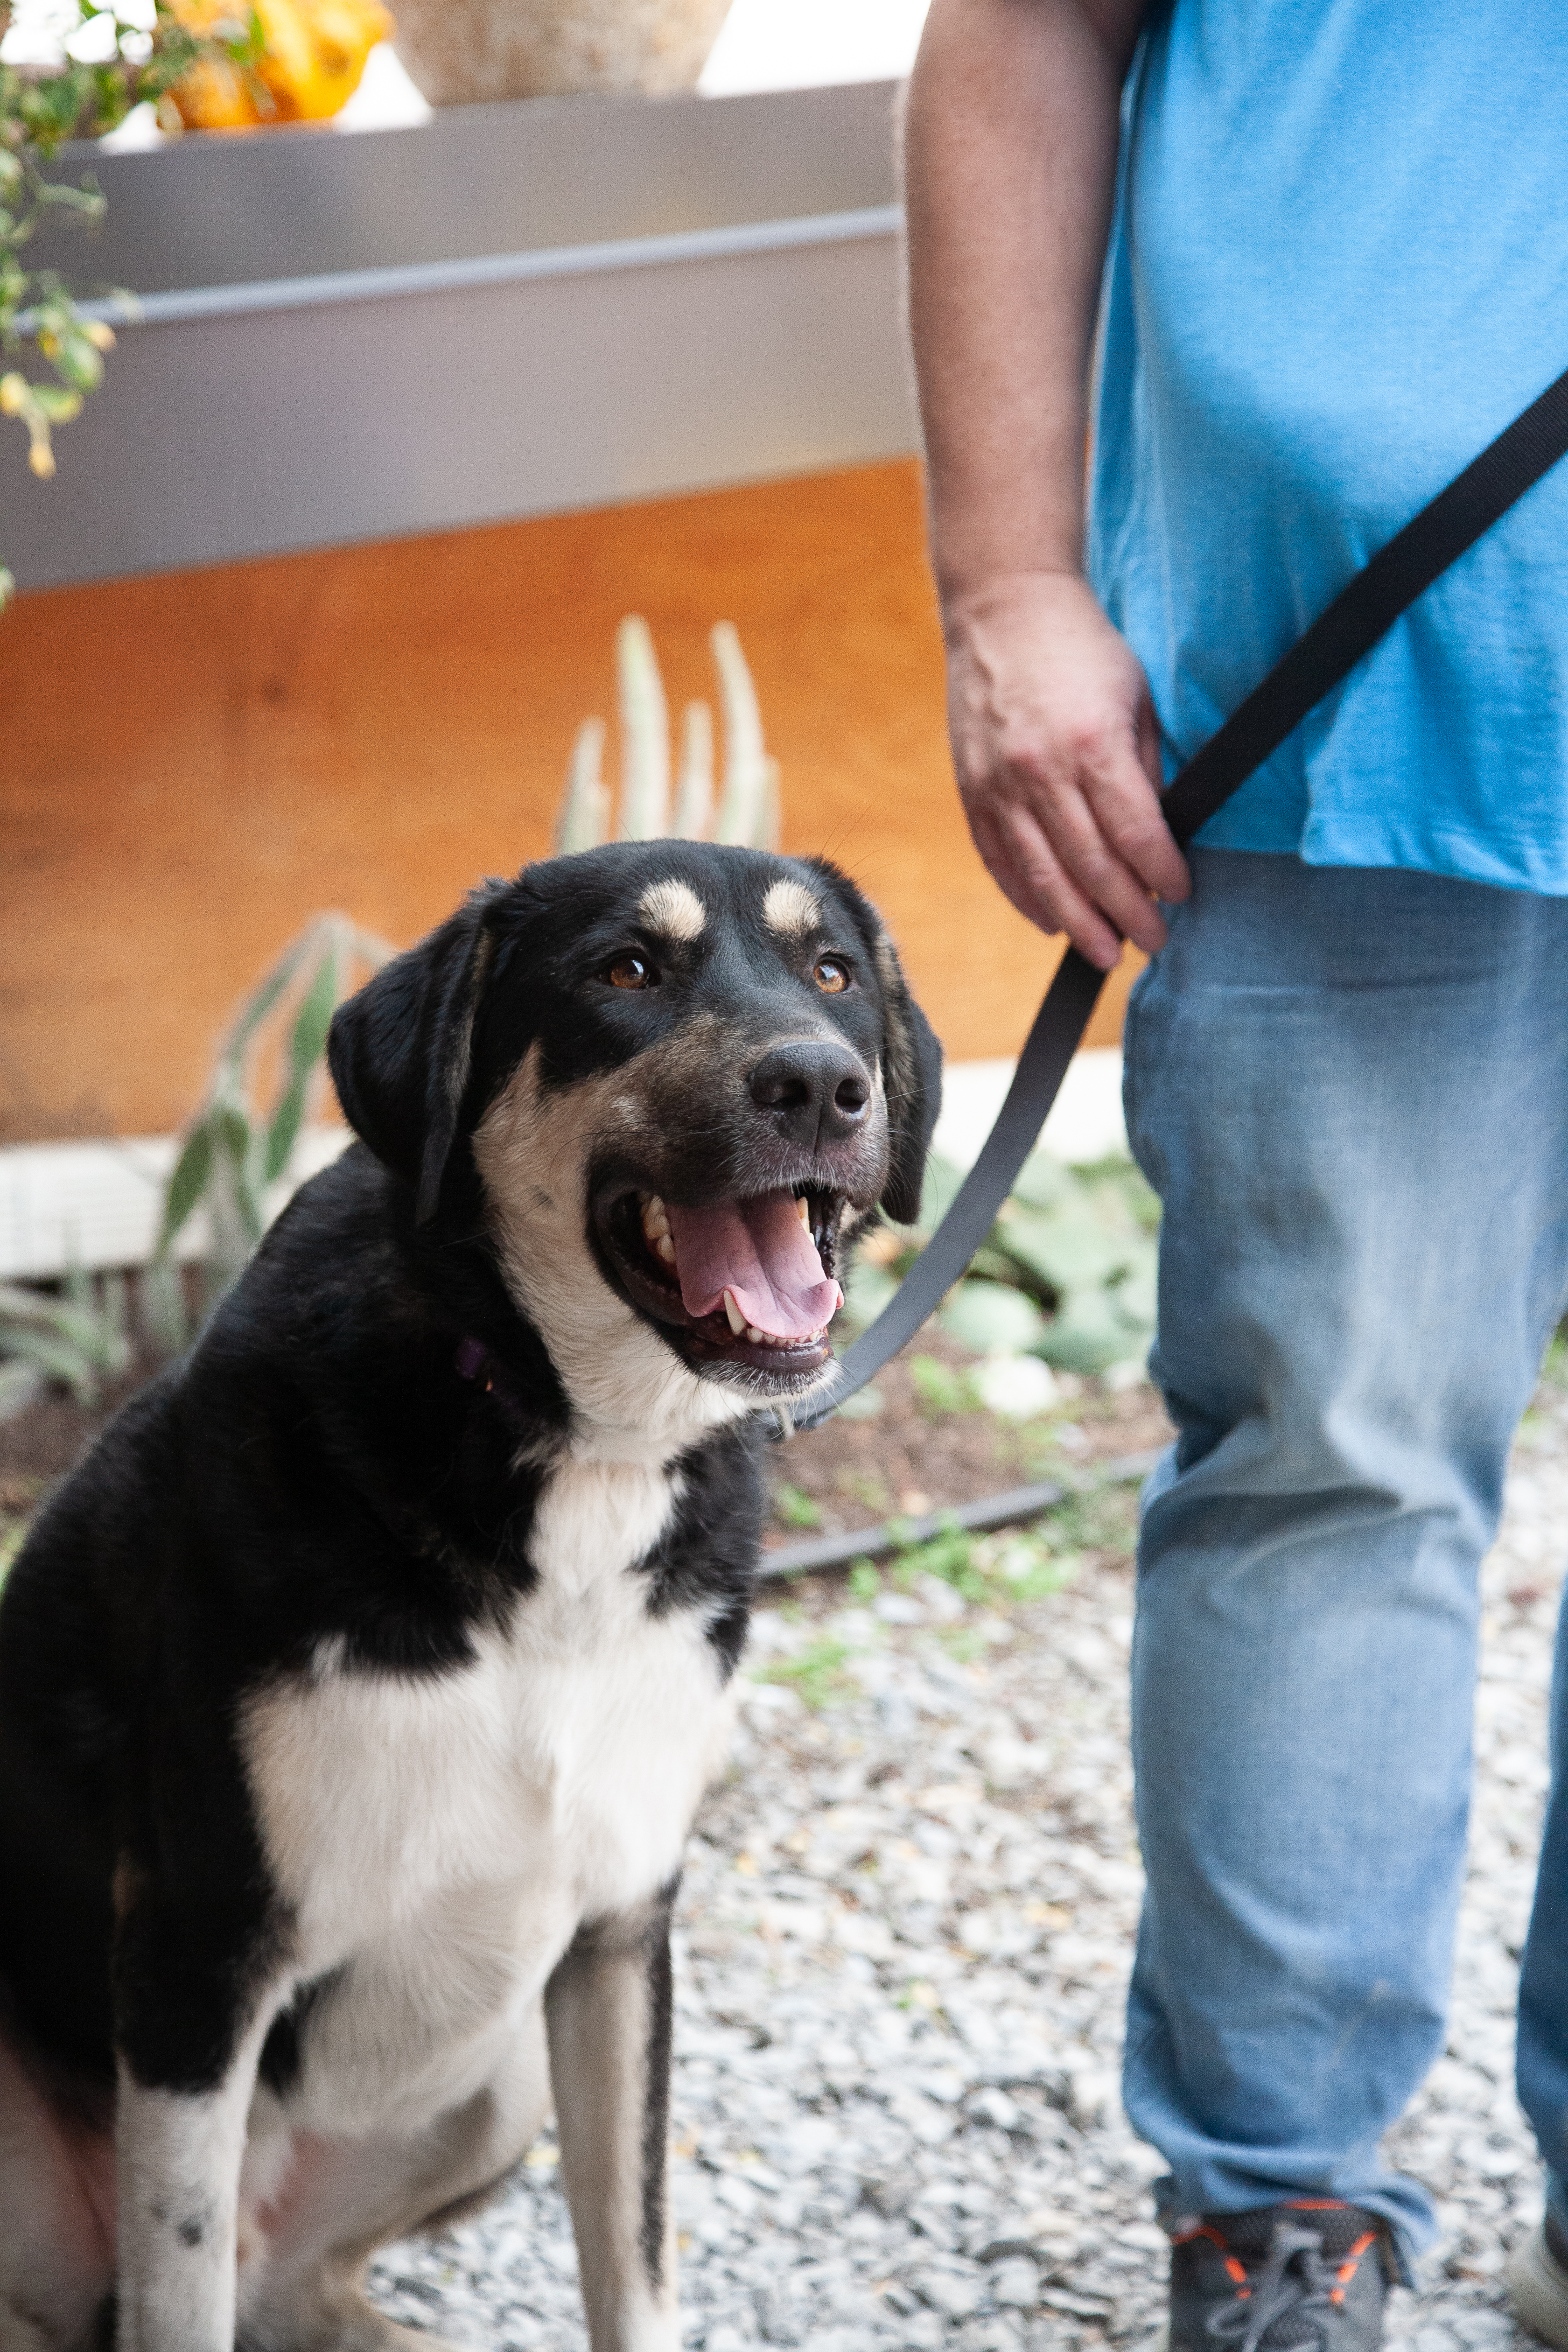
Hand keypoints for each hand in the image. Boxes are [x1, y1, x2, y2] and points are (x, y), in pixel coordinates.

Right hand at [944, 571, 1189, 968]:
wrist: (1003, 608)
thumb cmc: (1081, 648)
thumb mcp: (1135, 697)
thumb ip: (1145, 769)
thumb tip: (1158, 836)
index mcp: (1093, 744)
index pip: (1136, 834)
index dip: (1163, 875)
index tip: (1181, 895)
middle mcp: (1042, 772)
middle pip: (1092, 868)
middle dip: (1128, 914)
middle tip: (1152, 942)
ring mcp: (999, 786)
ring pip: (1042, 878)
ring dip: (1078, 924)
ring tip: (1105, 952)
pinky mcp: (972, 792)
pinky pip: (1000, 862)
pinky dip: (1026, 899)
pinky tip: (1051, 922)